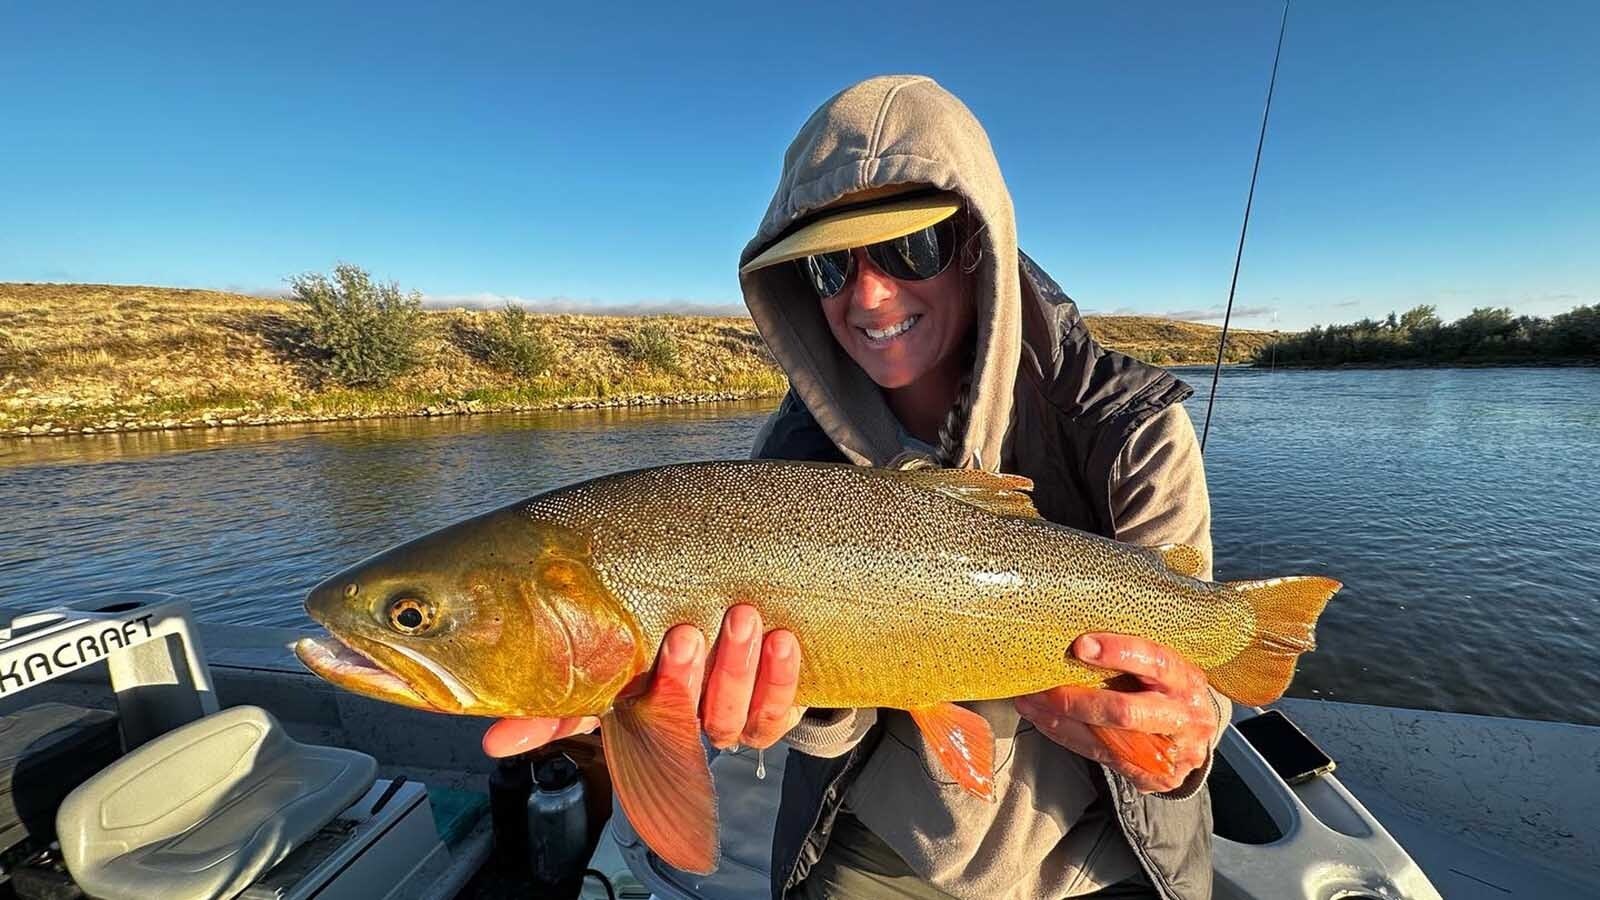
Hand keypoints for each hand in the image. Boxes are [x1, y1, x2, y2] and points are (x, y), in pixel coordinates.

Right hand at [482, 604, 803, 757]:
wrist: (756, 622)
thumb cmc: (672, 640)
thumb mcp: (623, 655)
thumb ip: (566, 691)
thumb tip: (492, 740)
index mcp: (638, 712)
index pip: (591, 722)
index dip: (566, 722)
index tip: (561, 707)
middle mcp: (682, 722)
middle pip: (679, 717)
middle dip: (682, 680)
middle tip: (684, 634)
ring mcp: (728, 718)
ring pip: (732, 713)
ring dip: (738, 667)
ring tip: (743, 618)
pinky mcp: (773, 711)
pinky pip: (779, 706)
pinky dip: (781, 676)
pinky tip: (782, 640)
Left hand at [1014, 633, 1218, 793]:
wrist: (1197, 736)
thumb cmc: (1170, 689)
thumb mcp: (1164, 667)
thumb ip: (1133, 657)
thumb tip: (1079, 639)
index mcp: (1186, 679)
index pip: (1155, 661)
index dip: (1119, 652)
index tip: (1081, 645)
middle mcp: (1183, 717)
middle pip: (1126, 712)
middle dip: (1079, 701)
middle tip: (1045, 689)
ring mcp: (1170, 752)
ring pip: (1107, 740)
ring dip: (1061, 721)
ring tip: (1030, 703)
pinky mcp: (1154, 776)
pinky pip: (1101, 756)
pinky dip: (1067, 736)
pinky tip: (1044, 721)